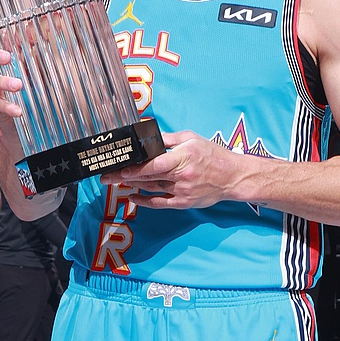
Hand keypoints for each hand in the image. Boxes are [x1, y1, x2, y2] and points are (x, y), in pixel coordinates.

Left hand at [107, 130, 244, 210]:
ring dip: (133, 186)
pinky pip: (160, 203)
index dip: (136, 169)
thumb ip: (169, 139)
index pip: (154, 165)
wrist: (233, 177)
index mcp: (183, 159)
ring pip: (152, 189)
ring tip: (117, 182)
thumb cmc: (213, 155)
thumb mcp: (192, 139)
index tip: (121, 169)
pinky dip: (145, 201)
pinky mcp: (184, 203)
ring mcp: (182, 191)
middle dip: (125, 177)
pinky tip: (133, 197)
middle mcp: (181, 177)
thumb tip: (150, 137)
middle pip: (148, 177)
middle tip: (107, 177)